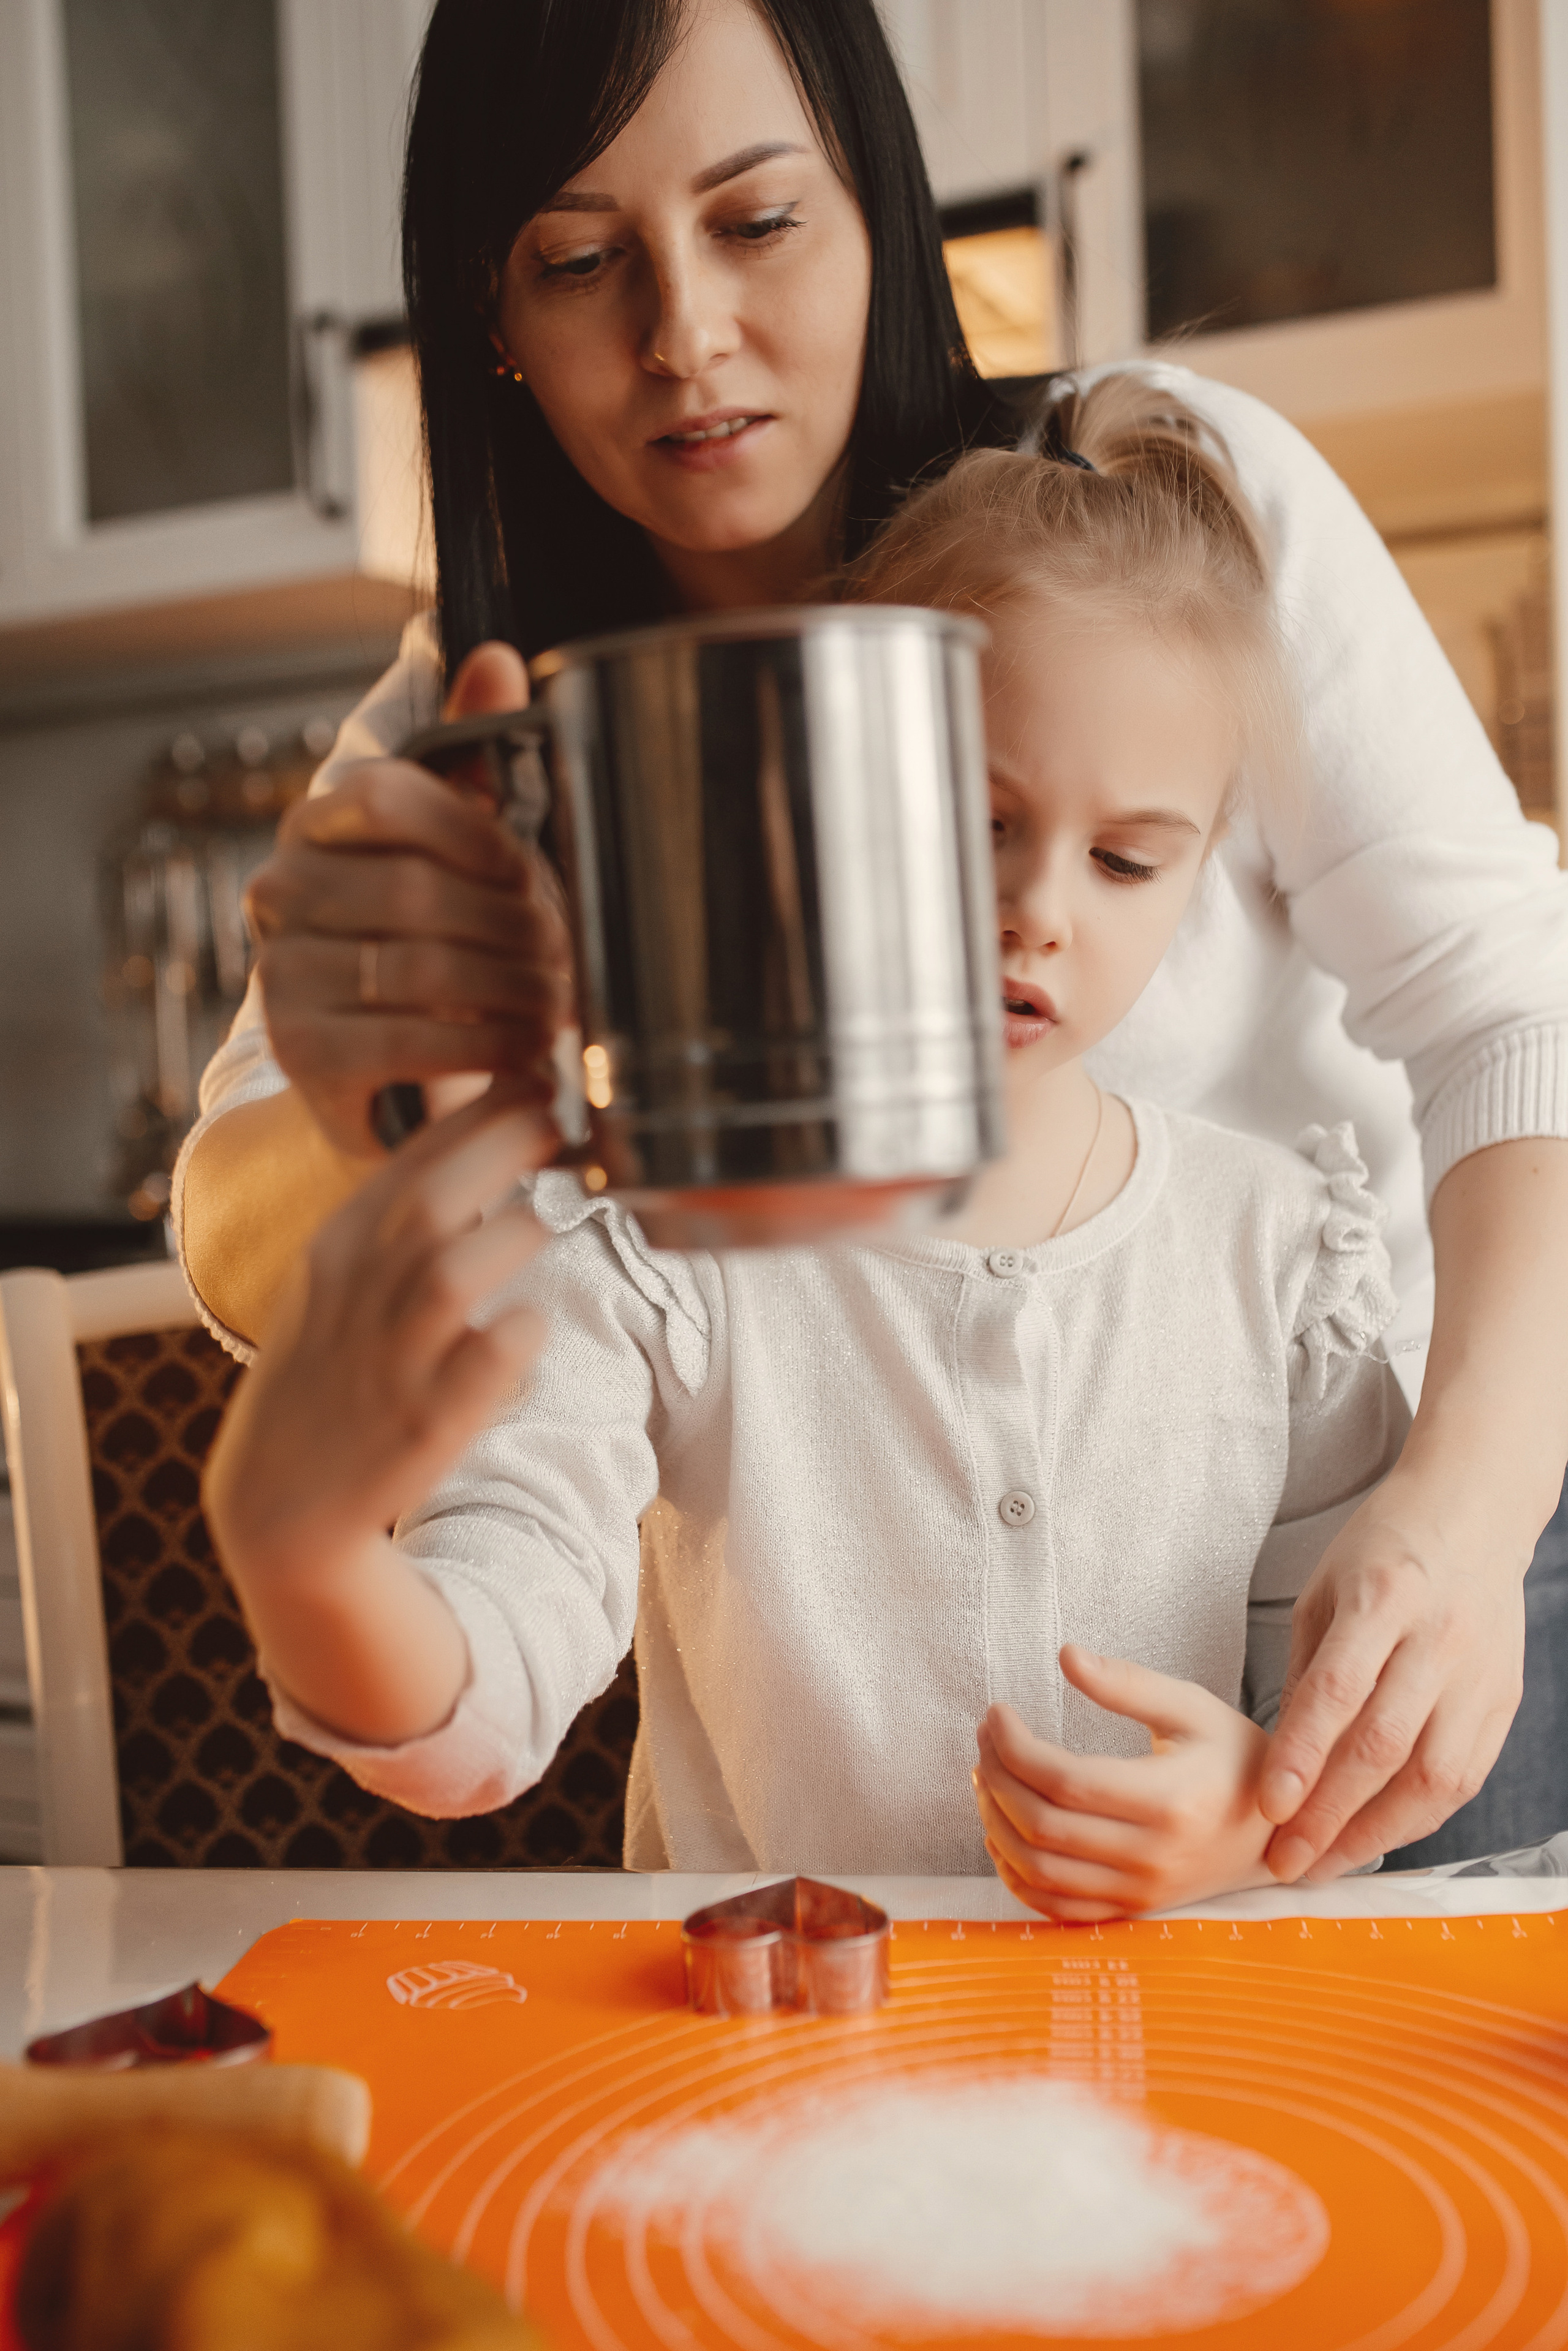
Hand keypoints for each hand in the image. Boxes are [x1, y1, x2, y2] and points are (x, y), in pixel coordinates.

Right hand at [206, 1092, 553, 1596]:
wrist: (280, 1502)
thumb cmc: (327, 1373)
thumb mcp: (335, 1278)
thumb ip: (396, 1211)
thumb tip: (477, 1131)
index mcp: (335, 1249)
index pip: (408, 1157)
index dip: (476, 1111)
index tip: (533, 1077)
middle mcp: (357, 1294)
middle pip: (431, 1198)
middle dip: (499, 1146)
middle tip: (560, 1118)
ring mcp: (389, 1359)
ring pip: (452, 1273)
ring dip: (513, 1233)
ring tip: (554, 1214)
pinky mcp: (425, 1421)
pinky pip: (488, 1361)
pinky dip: (516, 1334)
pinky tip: (532, 1323)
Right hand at [245, 642, 573, 1155]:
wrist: (383, 1079)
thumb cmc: (432, 952)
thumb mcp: (457, 853)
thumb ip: (473, 757)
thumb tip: (492, 659)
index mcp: (318, 824)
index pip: (388, 796)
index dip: (477, 834)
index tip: (531, 874)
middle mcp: (282, 891)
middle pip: (419, 892)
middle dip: (515, 931)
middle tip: (568, 961)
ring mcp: (283, 973)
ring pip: (422, 968)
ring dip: (512, 992)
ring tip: (559, 1009)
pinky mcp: (303, 1051)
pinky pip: (410, 1038)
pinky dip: (485, 1046)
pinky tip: (525, 1054)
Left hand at [972, 1646, 1274, 1920]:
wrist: (1276, 1831)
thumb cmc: (1233, 1759)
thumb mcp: (1192, 1707)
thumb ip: (1127, 1682)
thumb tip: (1067, 1654)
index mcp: (1169, 1801)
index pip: (1065, 1781)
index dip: (1014, 1746)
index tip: (996, 1713)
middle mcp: (1152, 1857)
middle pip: (1042, 1827)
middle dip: (996, 1778)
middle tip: (984, 1739)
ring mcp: (1140, 1892)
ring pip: (1039, 1870)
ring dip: (995, 1824)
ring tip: (987, 1777)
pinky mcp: (1130, 1911)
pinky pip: (1055, 1906)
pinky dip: (1015, 1873)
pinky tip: (1001, 1832)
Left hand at [1257, 1475, 1525, 1881]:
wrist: (1475, 1512)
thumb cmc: (1384, 1548)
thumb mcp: (1324, 1590)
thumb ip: (1307, 1671)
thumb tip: (1280, 1758)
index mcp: (1382, 1597)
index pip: (1338, 1692)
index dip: (1301, 1757)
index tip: (1269, 1809)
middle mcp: (1438, 1639)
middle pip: (1383, 1746)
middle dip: (1329, 1816)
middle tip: (1285, 1861)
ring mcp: (1480, 1673)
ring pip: (1432, 1776)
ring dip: (1376, 1833)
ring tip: (1326, 1864)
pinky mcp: (1504, 1699)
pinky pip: (1464, 1776)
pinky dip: (1419, 1816)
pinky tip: (1379, 1836)